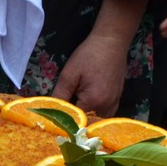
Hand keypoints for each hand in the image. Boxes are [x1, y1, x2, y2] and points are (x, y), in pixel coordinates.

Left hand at [51, 0, 146, 117]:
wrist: (112, 41)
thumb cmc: (89, 55)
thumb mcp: (69, 75)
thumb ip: (59, 96)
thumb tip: (49, 112)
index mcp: (94, 101)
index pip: (75, 121)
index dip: (63, 122)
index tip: (52, 122)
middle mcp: (107, 106)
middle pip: (87, 124)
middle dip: (74, 123)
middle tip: (60, 120)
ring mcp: (114, 103)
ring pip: (96, 122)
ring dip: (85, 120)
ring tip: (72, 116)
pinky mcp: (117, 99)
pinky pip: (105, 115)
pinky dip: (94, 116)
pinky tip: (85, 110)